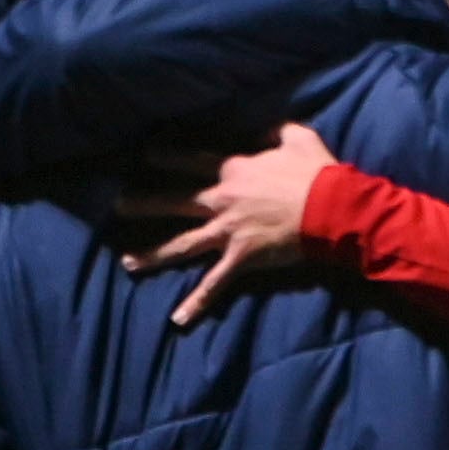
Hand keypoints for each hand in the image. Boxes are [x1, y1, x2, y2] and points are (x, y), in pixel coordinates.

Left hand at [130, 122, 336, 324]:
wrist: (331, 208)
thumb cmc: (317, 174)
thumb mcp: (299, 138)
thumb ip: (279, 131)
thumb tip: (270, 129)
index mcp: (233, 171)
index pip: (192, 161)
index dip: (169, 157)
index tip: (147, 155)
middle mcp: (221, 201)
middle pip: (175, 203)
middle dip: (144, 204)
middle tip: (117, 206)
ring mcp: (228, 232)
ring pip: (182, 244)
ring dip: (153, 255)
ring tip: (127, 262)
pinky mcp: (241, 259)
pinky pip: (215, 284)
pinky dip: (197, 302)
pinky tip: (178, 319)